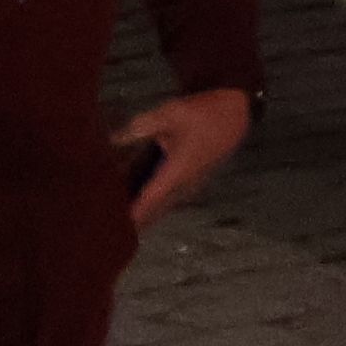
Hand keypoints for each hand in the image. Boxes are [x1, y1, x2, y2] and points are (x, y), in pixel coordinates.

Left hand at [115, 85, 255, 229]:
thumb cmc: (203, 114)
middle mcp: (184, 184)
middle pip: (154, 210)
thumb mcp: (169, 114)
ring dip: (144, 214)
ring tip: (121, 225)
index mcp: (177, 172)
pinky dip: (153, 205)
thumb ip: (139, 127)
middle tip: (111, 232)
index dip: (131, 216)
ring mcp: (189, 185)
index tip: (115, 230)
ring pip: (162, 207)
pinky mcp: (190, 180)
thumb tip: (112, 139)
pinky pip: (168, 199)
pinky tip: (140, 205)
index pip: (149, 201)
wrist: (234, 114)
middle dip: (134, 221)